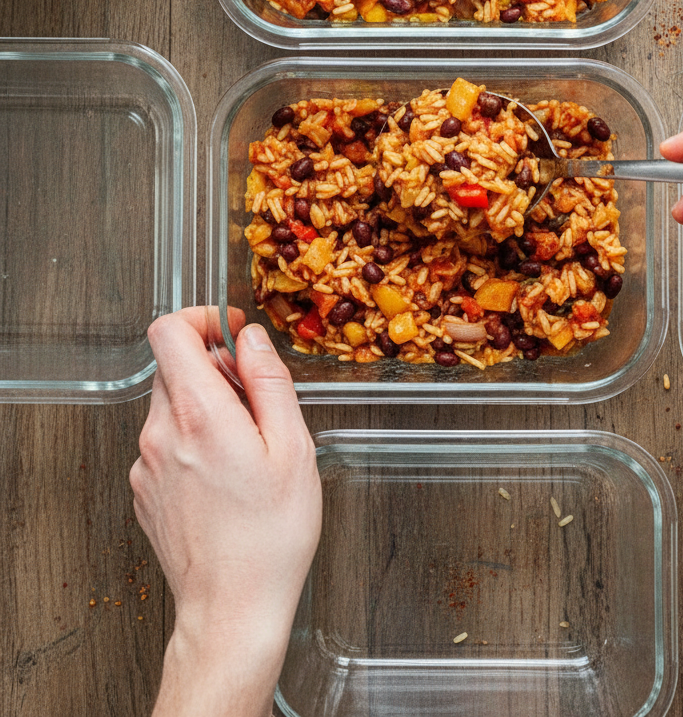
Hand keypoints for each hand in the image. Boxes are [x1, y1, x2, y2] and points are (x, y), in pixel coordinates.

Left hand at [130, 307, 321, 716]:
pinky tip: (228, 474)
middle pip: (172, 366)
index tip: (231, 331)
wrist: (232, 610)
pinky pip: (165, 441)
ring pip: (170, 404)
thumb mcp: (293, 447)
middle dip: (214, 366)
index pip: (168, 331)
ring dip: (206, 406)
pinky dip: (193, 439)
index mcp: (199, 415)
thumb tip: (250, 338)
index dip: (201, 318)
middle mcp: (161, 434)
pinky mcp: (144, 490)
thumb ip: (269, 381)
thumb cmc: (270, 538)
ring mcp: (146, 464)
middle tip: (255, 398)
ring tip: (247, 446)